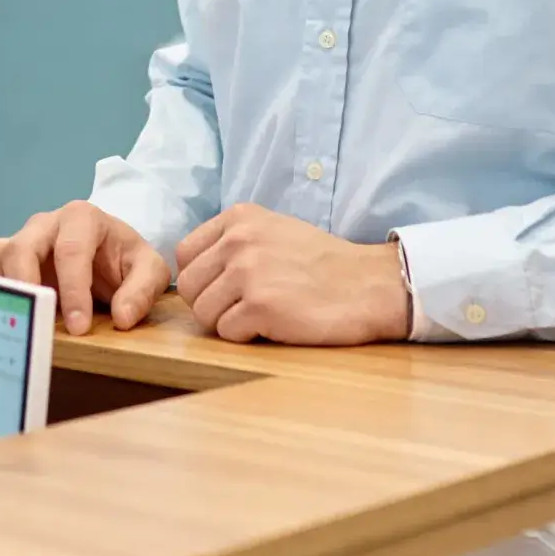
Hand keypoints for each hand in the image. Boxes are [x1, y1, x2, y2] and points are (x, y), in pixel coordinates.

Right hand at [0, 201, 169, 333]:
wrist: (106, 252)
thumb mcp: (148, 269)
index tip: (78, 327)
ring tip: (10, 320)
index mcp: (82, 217)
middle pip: (23, 248)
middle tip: (38, 324)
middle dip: (28, 288)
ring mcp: (20, 236)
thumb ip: (142, 290)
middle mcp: (45, 223)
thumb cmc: (124, 259)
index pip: (71, 251)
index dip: (73, 290)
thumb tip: (122, 317)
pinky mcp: (4, 254)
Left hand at [174, 204, 409, 344]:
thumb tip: (194, 268)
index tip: (220, 290)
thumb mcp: (273, 230)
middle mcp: (238, 240)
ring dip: (226, 323)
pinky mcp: (260, 306)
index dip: (199, 278)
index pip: (185, 253)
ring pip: (203, 312)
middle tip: (238, 310)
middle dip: (208, 304)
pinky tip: (271, 327)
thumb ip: (232, 240)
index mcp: (238, 218)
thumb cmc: (322, 264)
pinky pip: (226, 332)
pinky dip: (245, 337)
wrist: (369, 286)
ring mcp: (248, 272)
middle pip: (189, 286)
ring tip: (257, 318)